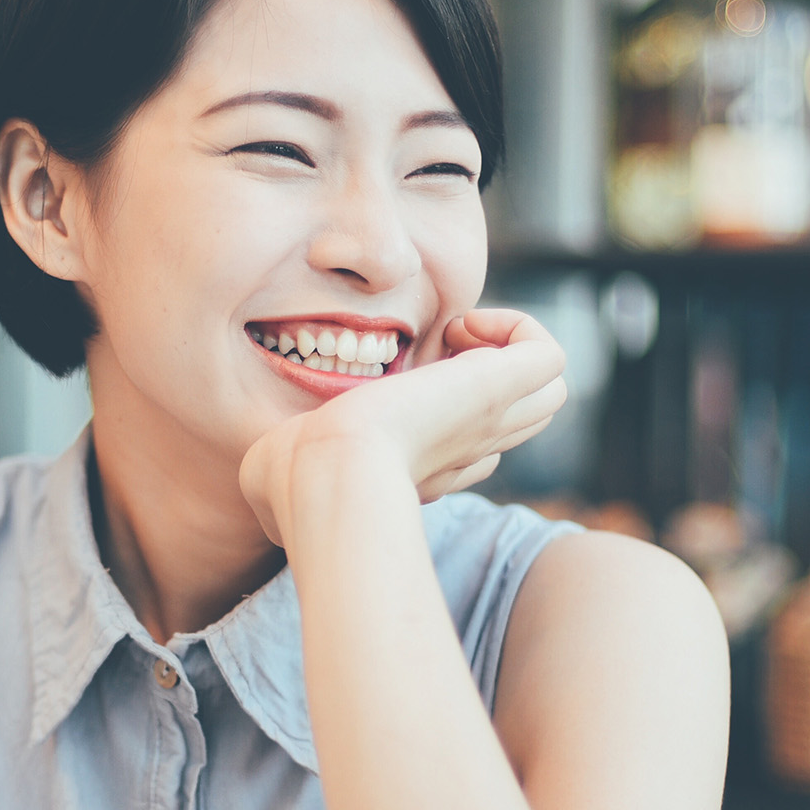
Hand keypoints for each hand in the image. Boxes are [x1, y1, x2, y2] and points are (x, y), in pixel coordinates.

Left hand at [239, 308, 565, 547]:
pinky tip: (462, 326)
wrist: (323, 473)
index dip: (442, 413)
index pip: (470, 449)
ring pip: (547, 389)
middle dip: (489, 373)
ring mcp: (487, 421)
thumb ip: (284, 466)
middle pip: (521, 416)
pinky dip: (514, 328)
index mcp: (424, 470)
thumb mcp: (286, 471)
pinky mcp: (497, 389)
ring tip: (454, 336)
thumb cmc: (293, 482)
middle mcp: (466, 450)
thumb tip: (261, 470)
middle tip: (437, 352)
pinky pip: (548, 354)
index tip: (395, 393)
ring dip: (506, 349)